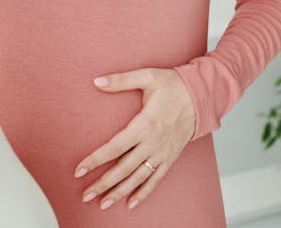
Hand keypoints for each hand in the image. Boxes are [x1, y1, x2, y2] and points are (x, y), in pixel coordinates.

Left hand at [75, 68, 195, 211]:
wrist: (200, 95)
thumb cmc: (172, 84)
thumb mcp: (147, 76)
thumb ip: (121, 80)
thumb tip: (97, 81)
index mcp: (144, 124)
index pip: (115, 147)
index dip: (96, 159)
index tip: (80, 170)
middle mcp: (152, 143)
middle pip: (124, 168)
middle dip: (103, 183)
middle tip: (85, 195)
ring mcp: (162, 153)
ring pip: (138, 178)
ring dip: (120, 192)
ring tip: (103, 203)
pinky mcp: (170, 157)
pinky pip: (156, 179)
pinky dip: (143, 193)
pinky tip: (131, 203)